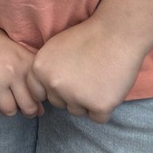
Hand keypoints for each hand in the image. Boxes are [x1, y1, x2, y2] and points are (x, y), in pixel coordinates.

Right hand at [0, 14, 44, 121]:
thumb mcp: (15, 49)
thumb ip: (29, 74)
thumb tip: (41, 110)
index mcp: (25, 61)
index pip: (41, 94)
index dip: (38, 100)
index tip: (29, 97)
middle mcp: (12, 70)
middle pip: (28, 107)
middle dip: (25, 111)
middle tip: (18, 107)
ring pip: (8, 110)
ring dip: (6, 111)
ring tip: (1, 104)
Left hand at [27, 18, 144, 123]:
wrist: (115, 34)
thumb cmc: (87, 37)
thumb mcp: (55, 47)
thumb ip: (47, 69)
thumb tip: (46, 89)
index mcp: (40, 68)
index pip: (37, 92)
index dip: (52, 89)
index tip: (64, 84)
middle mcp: (53, 84)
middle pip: (59, 103)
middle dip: (71, 95)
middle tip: (87, 76)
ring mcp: (75, 96)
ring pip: (78, 111)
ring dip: (88, 102)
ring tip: (98, 80)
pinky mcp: (98, 106)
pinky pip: (98, 117)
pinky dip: (104, 107)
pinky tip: (109, 88)